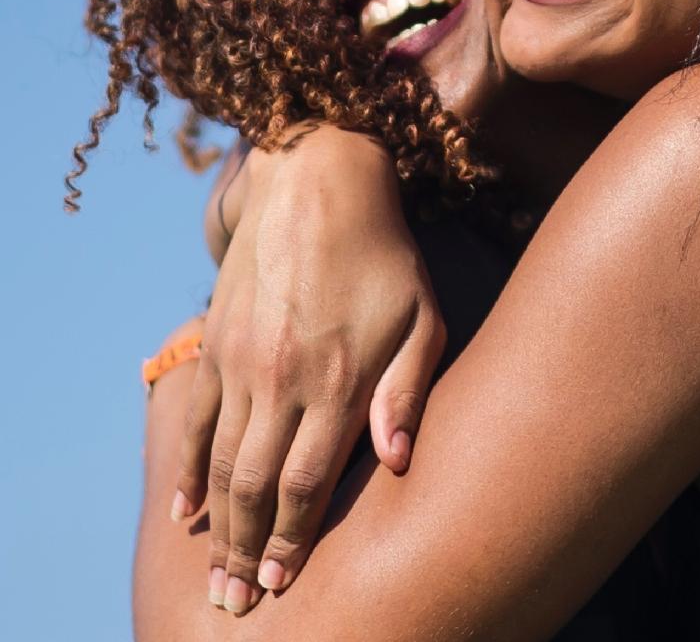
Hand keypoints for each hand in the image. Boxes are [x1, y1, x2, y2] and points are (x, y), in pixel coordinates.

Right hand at [172, 125, 445, 614]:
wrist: (317, 185)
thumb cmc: (388, 258)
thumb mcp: (424, 318)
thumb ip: (409, 392)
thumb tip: (397, 462)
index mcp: (340, 380)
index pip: (305, 482)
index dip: (292, 538)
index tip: (285, 580)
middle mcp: (284, 379)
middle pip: (255, 488)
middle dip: (247, 551)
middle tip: (240, 601)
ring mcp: (242, 363)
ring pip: (221, 465)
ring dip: (217, 527)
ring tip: (216, 574)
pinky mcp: (216, 343)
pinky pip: (195, 422)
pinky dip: (188, 472)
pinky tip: (188, 511)